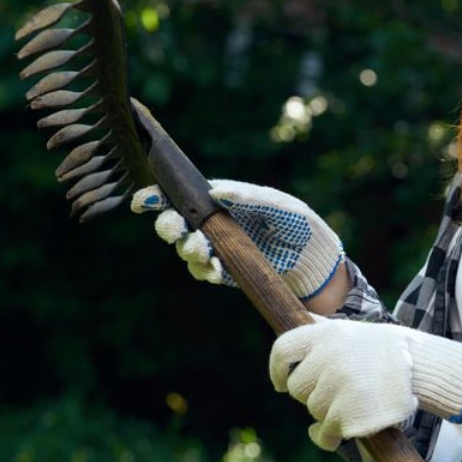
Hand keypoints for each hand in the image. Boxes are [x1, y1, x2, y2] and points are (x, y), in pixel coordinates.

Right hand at [131, 180, 344, 298]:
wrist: (317, 264)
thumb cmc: (299, 224)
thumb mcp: (279, 205)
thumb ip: (248, 196)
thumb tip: (215, 190)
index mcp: (223, 201)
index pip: (184, 196)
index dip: (159, 197)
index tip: (144, 200)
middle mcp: (215, 224)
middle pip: (176, 222)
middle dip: (168, 224)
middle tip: (174, 227)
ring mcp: (219, 248)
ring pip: (186, 248)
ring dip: (187, 247)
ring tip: (200, 247)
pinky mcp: (226, 272)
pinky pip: (203, 271)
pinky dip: (203, 269)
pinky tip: (212, 267)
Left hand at [269, 317, 461, 450]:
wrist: (420, 367)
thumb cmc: (384, 348)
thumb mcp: (351, 329)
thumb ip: (322, 327)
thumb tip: (300, 316)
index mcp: (325, 335)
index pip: (283, 349)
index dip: (276, 369)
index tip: (279, 384)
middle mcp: (327, 359)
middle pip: (297, 387)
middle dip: (310, 393)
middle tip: (332, 392)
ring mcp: (336, 388)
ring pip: (313, 409)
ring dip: (325, 412)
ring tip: (349, 403)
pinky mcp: (347, 415)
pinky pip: (324, 433)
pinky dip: (325, 437)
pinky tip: (331, 435)